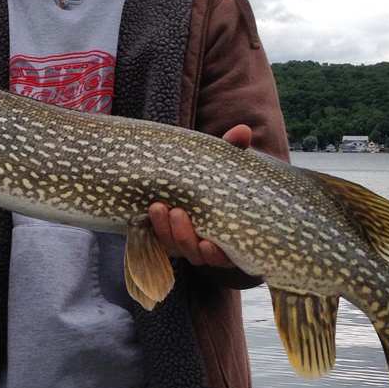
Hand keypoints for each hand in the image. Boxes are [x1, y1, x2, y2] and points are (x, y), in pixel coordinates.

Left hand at [148, 124, 250, 267]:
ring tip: (158, 207)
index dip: (216, 255)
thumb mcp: (227, 162)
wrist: (194, 175)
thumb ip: (234, 149)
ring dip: (164, 231)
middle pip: (194, 254)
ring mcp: (184, 242)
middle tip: (176, 212)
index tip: (208, 243)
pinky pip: (155, 240)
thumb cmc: (220, 176)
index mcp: (229, 236)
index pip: (225, 257)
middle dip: (183, 237)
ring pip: (173, 247)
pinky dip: (151, 229)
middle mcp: (207, 246)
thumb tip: (242, 131)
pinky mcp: (164, 234)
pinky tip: (146, 213)